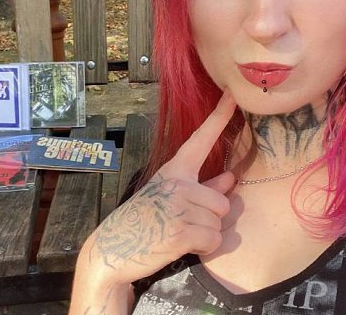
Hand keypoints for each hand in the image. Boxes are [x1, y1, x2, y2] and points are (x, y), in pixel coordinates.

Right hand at [84, 90, 236, 286]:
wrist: (112, 250)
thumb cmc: (142, 221)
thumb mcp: (167, 197)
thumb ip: (202, 187)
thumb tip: (230, 178)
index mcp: (173, 171)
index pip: (200, 140)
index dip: (219, 118)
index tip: (232, 95)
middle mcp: (177, 183)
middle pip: (222, 202)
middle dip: (210, 218)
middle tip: (182, 223)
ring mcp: (178, 207)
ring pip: (219, 222)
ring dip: (205, 234)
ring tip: (178, 234)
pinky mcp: (180, 233)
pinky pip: (213, 240)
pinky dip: (203, 248)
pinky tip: (180, 246)